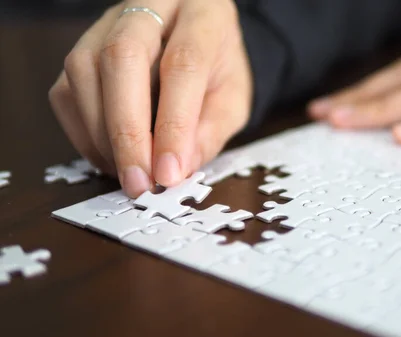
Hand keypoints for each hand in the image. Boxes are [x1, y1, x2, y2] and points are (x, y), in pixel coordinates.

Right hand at [49, 0, 251, 196]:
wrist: (197, 37)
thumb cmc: (217, 67)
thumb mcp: (233, 99)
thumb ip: (210, 131)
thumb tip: (175, 170)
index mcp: (202, 15)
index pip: (183, 63)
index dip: (173, 123)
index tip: (169, 173)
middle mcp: (150, 8)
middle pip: (122, 57)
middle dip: (128, 130)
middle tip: (139, 182)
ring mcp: (107, 24)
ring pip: (84, 71)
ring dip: (103, 136)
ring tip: (129, 174)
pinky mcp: (81, 49)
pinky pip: (66, 92)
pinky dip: (85, 134)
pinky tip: (111, 157)